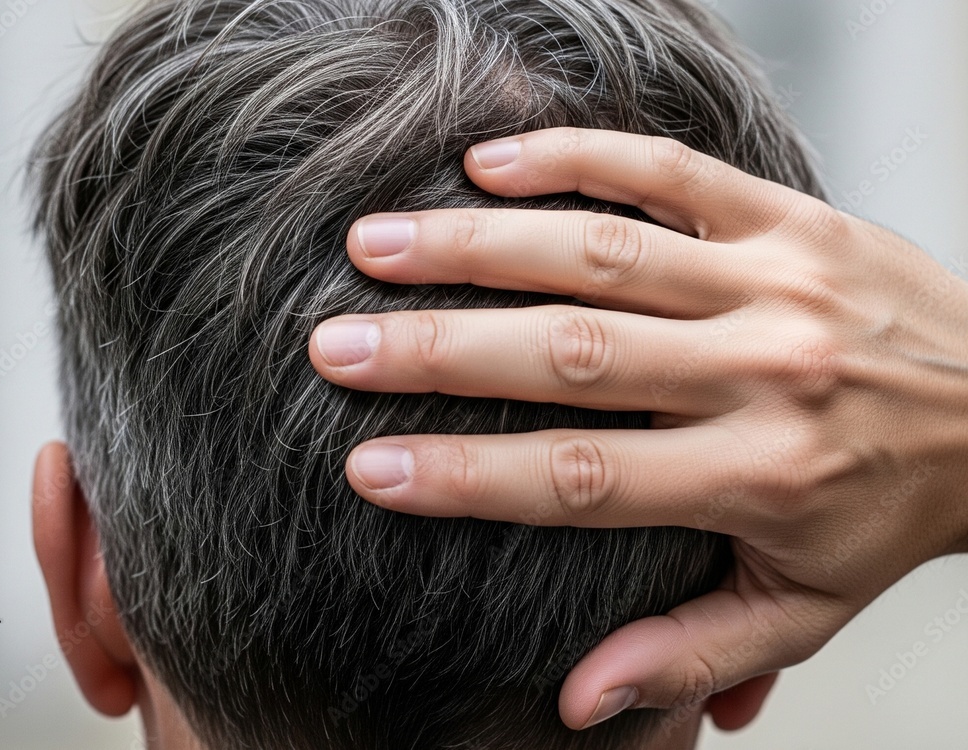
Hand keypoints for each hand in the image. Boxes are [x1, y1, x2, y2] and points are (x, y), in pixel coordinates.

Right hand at [308, 127, 967, 728]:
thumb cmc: (888, 508)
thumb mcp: (803, 606)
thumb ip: (689, 650)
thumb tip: (576, 699)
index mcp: (757, 478)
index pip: (579, 478)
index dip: (464, 476)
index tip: (367, 466)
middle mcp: (759, 371)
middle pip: (572, 357)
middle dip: (439, 352)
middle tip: (335, 345)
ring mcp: (773, 281)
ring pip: (603, 255)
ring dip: (478, 246)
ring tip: (376, 243)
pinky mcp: (788, 217)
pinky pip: (671, 174)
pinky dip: (575, 161)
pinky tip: (491, 163)